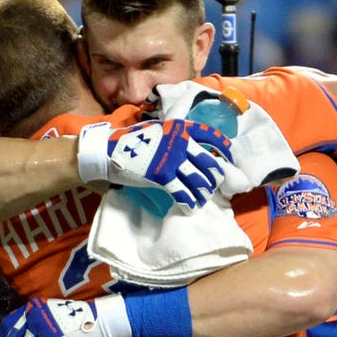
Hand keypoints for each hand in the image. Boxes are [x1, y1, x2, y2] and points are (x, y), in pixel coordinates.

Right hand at [77, 119, 232, 212]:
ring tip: (202, 199)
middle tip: (213, 186)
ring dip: (204, 193)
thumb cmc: (132, 141)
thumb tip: (191, 147)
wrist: (108, 151)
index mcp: (179, 129)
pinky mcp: (161, 176)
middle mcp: (179, 142)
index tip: (228, 159)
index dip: (224, 148)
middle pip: (209, 163)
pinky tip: (190, 208)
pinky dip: (189, 203)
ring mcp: (171, 159)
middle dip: (214, 177)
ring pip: (199, 180)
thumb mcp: (157, 130)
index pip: (211, 136)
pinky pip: (182, 193)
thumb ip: (175, 136)